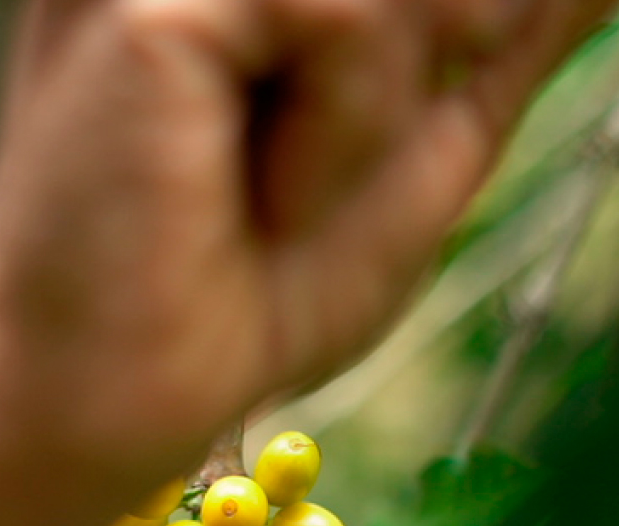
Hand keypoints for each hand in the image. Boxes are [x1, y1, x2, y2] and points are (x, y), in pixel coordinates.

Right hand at [0, 0, 618, 525]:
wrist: (109, 396)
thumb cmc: (247, 288)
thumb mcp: (420, 148)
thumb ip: (509, 42)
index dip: (470, 34)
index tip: (416, 112)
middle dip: (424, 77)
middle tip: (303, 184)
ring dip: (380, 121)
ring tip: (272, 196)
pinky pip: (351, 21)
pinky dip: (337, 137)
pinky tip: (248, 196)